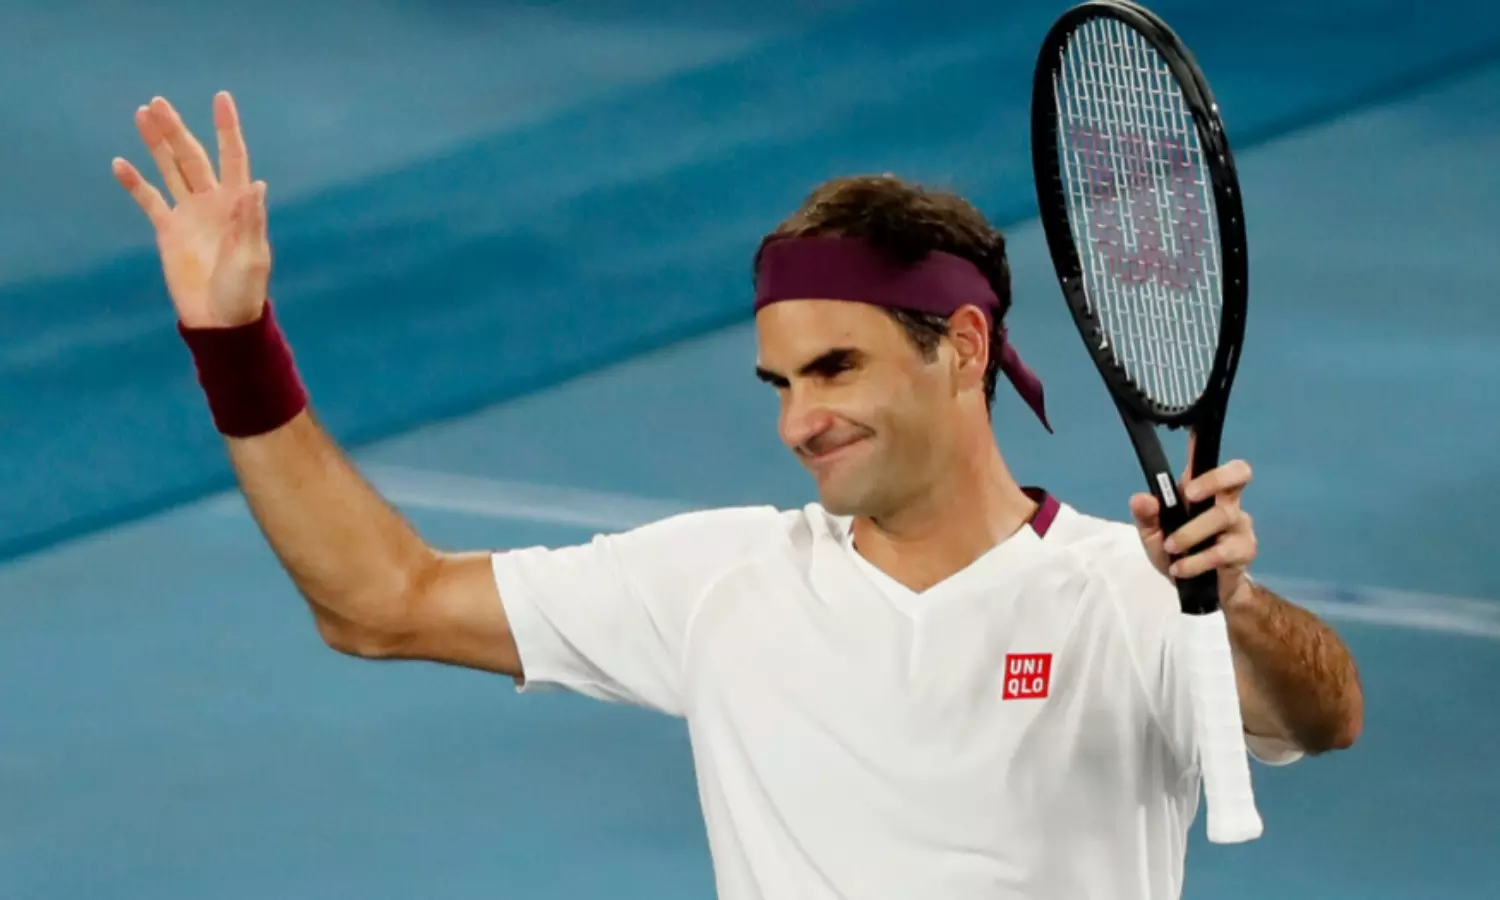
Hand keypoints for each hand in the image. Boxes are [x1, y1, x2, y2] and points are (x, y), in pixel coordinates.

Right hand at [112, 92, 269, 328]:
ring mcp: (189, 213)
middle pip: (193, 157)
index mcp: (239, 204)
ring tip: (142, 114)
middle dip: (177, 130)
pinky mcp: (168, 230)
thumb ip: (250, 222)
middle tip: (158, 102)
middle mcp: (213, 202)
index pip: (233, 158)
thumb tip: (255, 185)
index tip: (221, 98)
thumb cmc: (244, 291)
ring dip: (157, 144)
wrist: (219, 320)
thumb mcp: (252, 258)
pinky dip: (135, 182)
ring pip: (171, 169)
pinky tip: (119, 163)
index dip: (227, 129)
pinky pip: (149, 199)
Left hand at [1129, 450, 1257, 608]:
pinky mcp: (1245, 549)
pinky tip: (1180, 569)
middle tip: (1189, 495)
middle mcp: (1226, 500)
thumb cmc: (1177, 553)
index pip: (1206, 458)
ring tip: (1171, 549)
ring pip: (1223, 515)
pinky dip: (1196, 561)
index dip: (1203, 441)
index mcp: (1201, 490)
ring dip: (1191, 533)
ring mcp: (1239, 523)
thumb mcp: (1153, 536)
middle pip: (1239, 472)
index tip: (1192, 425)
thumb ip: (1146, 517)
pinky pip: (1223, 550)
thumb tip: (1141, 498)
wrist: (1200, 592)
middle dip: (1214, 478)